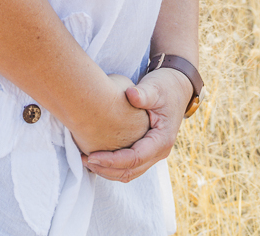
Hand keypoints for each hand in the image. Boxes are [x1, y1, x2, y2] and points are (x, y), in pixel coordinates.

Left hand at [81, 67, 191, 182]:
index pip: (135, 158)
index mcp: (162, 139)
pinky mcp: (147, 150)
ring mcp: (154, 153)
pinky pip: (130, 166)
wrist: (176, 87)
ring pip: (130, 173)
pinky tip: (98, 157)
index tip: (92, 156)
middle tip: (83, 160)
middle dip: (106, 169)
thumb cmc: (164, 86)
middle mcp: (159, 151)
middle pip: (131, 171)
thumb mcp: (155, 87)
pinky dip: (113, 165)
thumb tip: (130, 94)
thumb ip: (143, 93)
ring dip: (108, 170)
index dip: (112, 160)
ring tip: (86, 160)